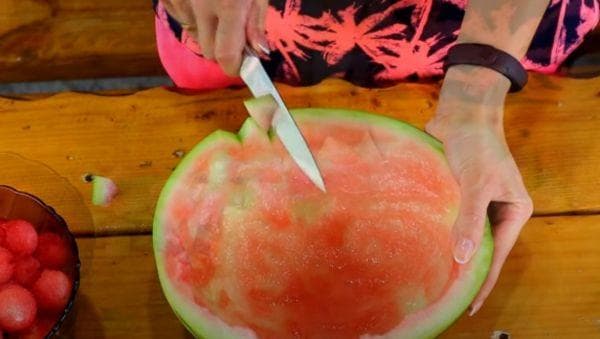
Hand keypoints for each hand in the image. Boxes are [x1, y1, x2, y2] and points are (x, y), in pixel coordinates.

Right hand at [161, 0, 268, 75]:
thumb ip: (256, 20)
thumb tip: (259, 52)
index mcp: (228, 4)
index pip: (226, 56)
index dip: (235, 66)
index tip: (243, 63)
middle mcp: (200, 5)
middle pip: (209, 52)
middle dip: (222, 48)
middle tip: (233, 29)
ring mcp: (179, 0)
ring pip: (194, 35)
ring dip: (205, 30)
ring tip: (215, 5)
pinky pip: (180, 18)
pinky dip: (191, 15)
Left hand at [426, 65, 532, 315]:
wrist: (459, 112)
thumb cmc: (475, 144)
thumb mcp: (477, 183)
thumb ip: (470, 219)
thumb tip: (464, 258)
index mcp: (514, 210)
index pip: (498, 254)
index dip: (484, 280)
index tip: (469, 305)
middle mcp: (496, 210)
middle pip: (481, 248)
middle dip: (466, 269)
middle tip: (446, 294)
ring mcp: (475, 203)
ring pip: (462, 234)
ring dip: (450, 250)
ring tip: (432, 277)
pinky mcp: (455, 194)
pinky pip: (448, 219)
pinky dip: (438, 232)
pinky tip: (422, 247)